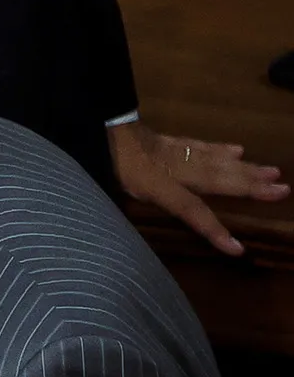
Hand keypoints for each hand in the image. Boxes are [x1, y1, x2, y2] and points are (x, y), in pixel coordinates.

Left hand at [108, 121, 288, 255]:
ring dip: (246, 167)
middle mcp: (174, 168)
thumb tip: (141, 223)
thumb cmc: (104, 165)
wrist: (101, 128)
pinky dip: (220, 148)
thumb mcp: (113, 192)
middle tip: (282, 190)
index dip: (213, 230)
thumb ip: (134, 204)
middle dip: (250, 187)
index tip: (238, 248)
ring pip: (216, 160)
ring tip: (273, 172)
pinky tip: (238, 149)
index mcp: (158, 186)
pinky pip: (200, 144)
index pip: (191, 211)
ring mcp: (176, 151)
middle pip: (217, 179)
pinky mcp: (172, 140)